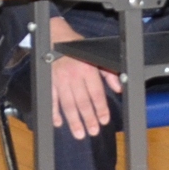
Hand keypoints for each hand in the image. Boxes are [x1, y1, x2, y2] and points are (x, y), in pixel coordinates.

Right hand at [46, 15, 121, 139]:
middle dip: (88, 119)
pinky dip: (53, 112)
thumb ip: (109, 73)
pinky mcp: (49, 81)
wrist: (55, 36)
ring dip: (74, 120)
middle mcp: (74, 76)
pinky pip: (51, 99)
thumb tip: (119, 87)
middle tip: (93, 132)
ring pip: (68, 104)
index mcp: (88, 70)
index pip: (96, 94)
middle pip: (82, 102)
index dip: (101, 109)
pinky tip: (58, 123)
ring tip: (79, 133)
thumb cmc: (77, 47)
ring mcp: (60, 80)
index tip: (104, 120)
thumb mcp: (96, 56)